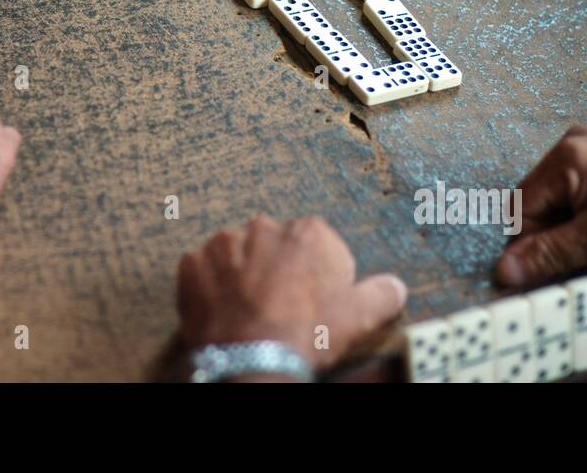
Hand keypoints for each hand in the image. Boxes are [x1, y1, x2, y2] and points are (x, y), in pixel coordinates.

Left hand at [177, 215, 406, 372]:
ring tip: (248, 310)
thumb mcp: (358, 317)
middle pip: (273, 245)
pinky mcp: (191, 264)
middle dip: (275, 268)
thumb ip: (381, 294)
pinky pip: (202, 271)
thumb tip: (395, 287)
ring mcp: (222, 244)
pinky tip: (222, 310)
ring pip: (235, 254)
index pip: (315, 243)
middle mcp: (263, 227)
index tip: (313, 298)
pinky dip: (209, 286)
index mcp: (308, 232)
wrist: (253, 360)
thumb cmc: (307, 334)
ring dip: (240, 274)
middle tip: (279, 305)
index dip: (315, 274)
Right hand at [496, 126, 586, 286]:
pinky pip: (578, 182)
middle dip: (553, 230)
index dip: (530, 243)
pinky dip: (585, 206)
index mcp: (565, 157)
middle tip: (584, 251)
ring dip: (570, 220)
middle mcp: (572, 141)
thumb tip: (506, 270)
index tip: (550, 267)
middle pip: (538, 197)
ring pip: (559, 192)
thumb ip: (551, 254)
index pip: (519, 208)